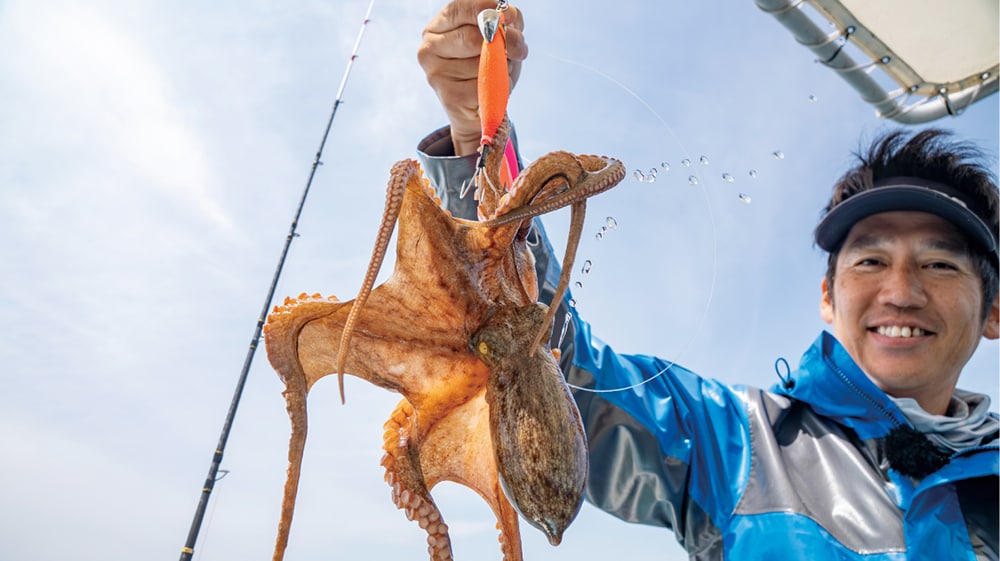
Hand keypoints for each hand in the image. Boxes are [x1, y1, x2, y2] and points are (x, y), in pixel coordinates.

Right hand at [418, 1, 526, 155]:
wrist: (478, 109)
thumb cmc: (486, 68)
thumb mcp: (497, 39)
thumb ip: (504, 23)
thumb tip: (510, 16)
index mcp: (437, 28)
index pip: (459, 9)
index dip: (484, 9)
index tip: (506, 14)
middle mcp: (429, 48)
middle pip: (472, 37)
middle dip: (503, 42)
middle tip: (517, 49)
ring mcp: (436, 73)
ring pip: (481, 63)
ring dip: (502, 68)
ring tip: (498, 73)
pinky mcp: (449, 96)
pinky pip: (486, 85)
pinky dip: (500, 87)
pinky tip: (492, 89)